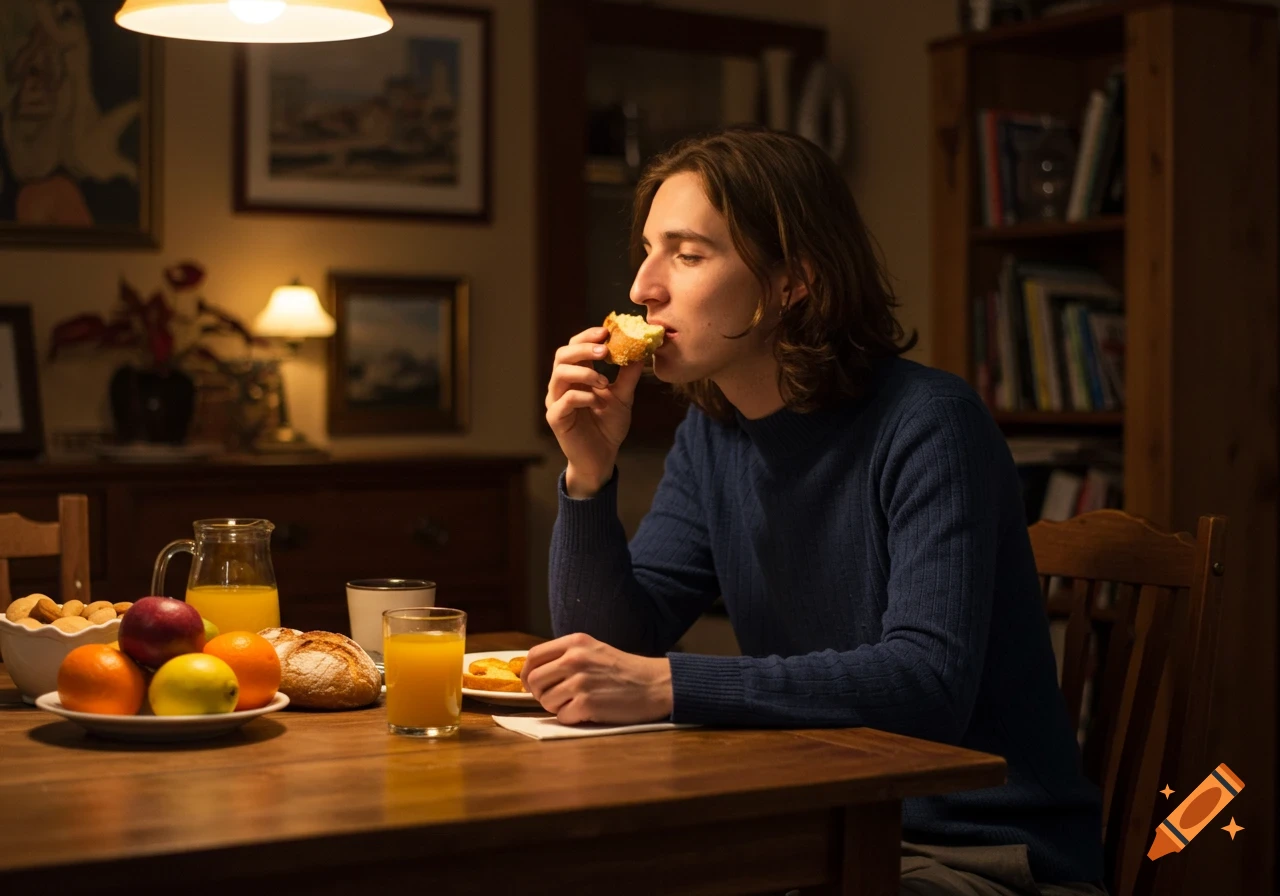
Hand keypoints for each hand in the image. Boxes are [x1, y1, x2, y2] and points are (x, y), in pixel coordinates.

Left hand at [521, 632, 672, 724]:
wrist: (654, 684)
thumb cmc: (624, 670)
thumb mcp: (593, 650)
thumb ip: (566, 656)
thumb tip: (534, 673)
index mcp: (575, 642)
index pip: (533, 656)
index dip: (526, 673)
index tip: (530, 684)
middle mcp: (574, 659)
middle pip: (534, 680)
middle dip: (539, 693)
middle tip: (555, 698)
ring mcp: (580, 682)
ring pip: (545, 701)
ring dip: (557, 707)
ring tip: (577, 703)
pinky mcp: (587, 704)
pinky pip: (562, 716)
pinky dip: (572, 718)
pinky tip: (588, 711)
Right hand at [544, 326, 643, 497]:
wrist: (602, 457)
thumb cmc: (608, 426)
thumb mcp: (623, 397)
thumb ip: (628, 375)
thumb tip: (642, 351)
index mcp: (576, 376)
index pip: (574, 346)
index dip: (587, 336)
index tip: (607, 332)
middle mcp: (562, 385)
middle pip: (562, 355)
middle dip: (583, 348)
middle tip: (605, 350)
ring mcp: (556, 401)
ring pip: (560, 374)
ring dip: (585, 373)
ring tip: (605, 382)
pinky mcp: (556, 419)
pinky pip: (564, 401)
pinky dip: (583, 396)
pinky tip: (598, 402)